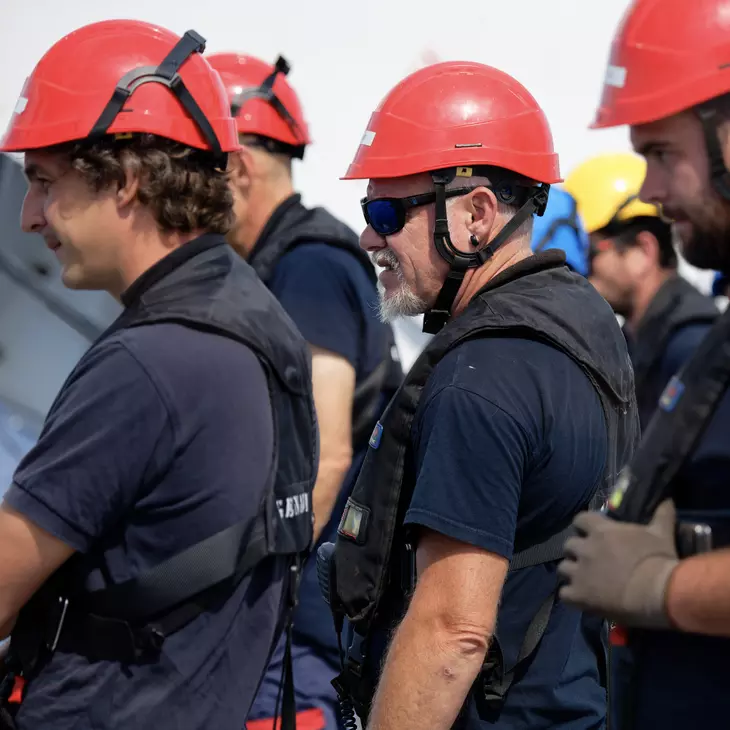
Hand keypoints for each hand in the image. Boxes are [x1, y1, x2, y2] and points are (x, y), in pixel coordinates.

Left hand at [557, 500, 678, 628]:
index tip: (592, 533)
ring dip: (571, 573)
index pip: (580, 519)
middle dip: (576, 551)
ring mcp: (580, 573)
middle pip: (568, 545)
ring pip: (562, 568)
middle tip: (589, 560)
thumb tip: (668, 500)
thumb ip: (661, 515)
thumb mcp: (662, 534)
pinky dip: (571, 596)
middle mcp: (585, 549)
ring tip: (584, 581)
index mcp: (601, 531)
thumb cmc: (659, 560)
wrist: (658, 593)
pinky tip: (582, 600)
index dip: (583, 526)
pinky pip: (564, 594)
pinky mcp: (579, 595)